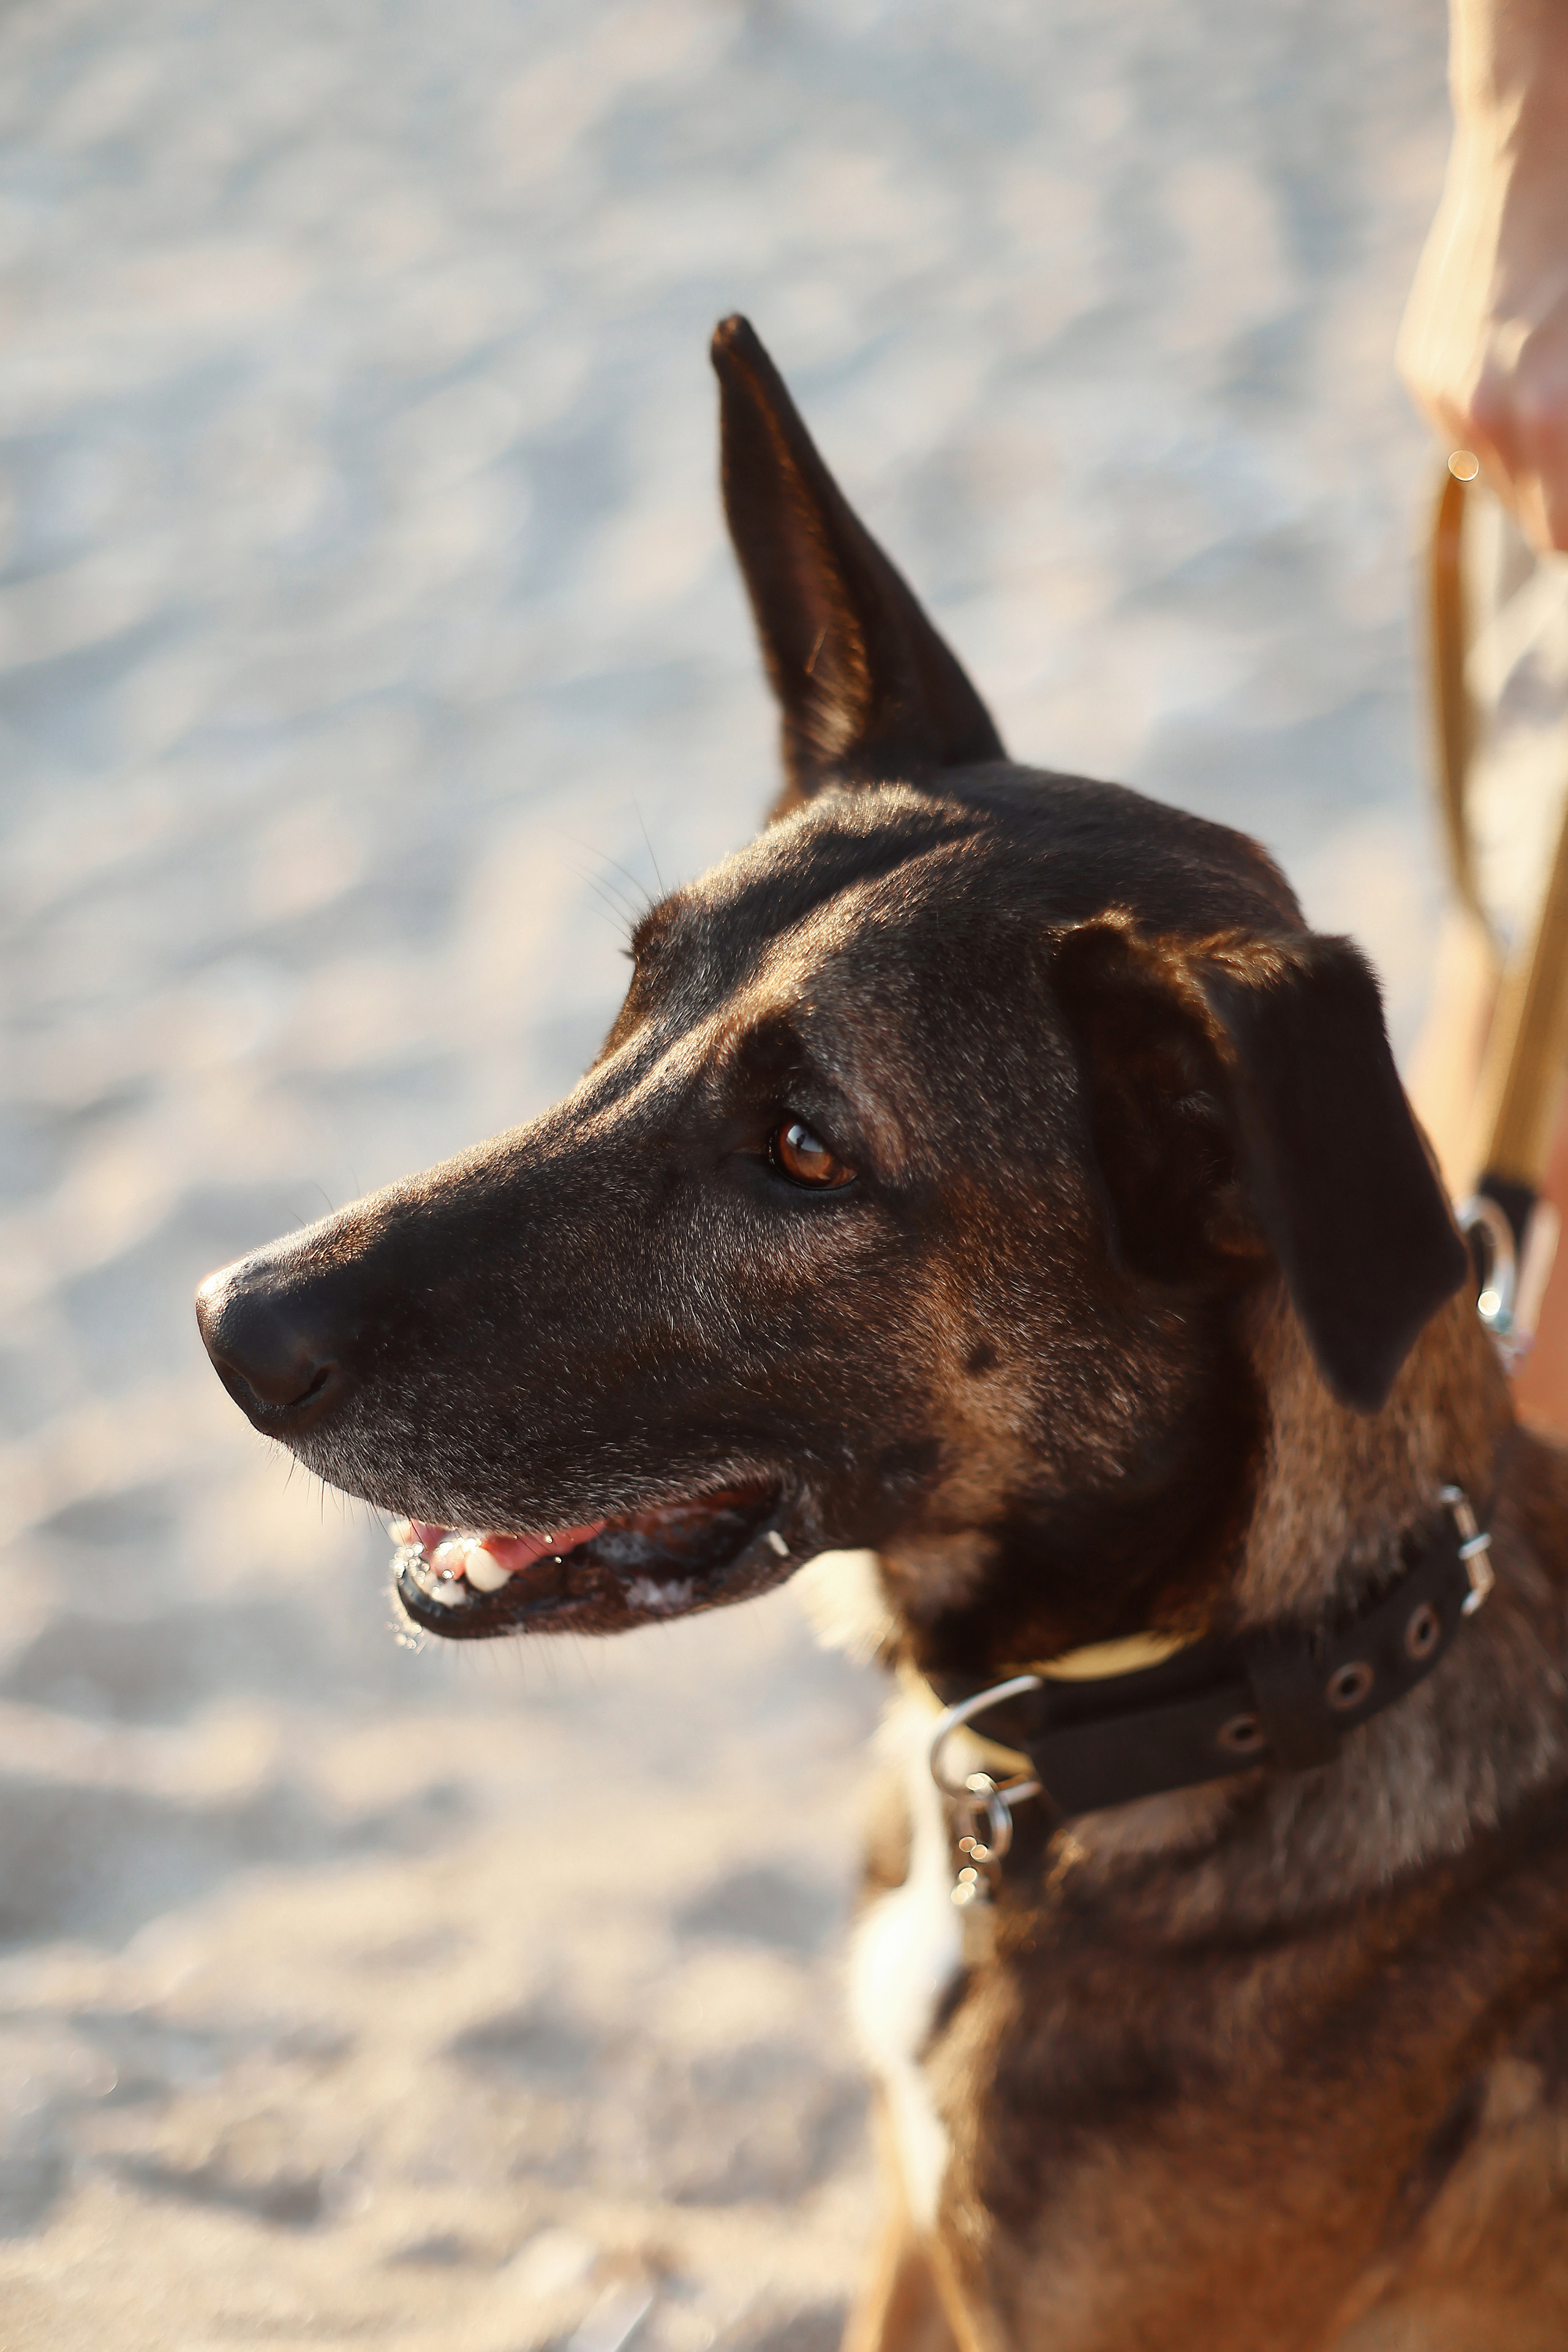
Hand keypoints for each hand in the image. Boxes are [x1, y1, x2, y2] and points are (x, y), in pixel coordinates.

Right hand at [1399, 3, 1567, 552]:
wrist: (1541, 134)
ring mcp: (1445, 393)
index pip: (1562, 536)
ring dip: (1536, 459)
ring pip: (1498, 480)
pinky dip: (1500, 413)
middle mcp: (1485, 418)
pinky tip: (1526, 356)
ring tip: (1558, 390)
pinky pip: (1466, 428)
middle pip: (1535, 520)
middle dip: (1566, 495)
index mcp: (1548, 418)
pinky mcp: (1421, 367)